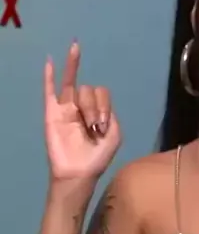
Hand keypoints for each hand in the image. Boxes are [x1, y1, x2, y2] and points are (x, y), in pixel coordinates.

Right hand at [44, 41, 121, 181]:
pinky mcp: (51, 114)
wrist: (80, 172)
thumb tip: (102, 106)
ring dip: (86, 105)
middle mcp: (81, 105)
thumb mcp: (115, 134)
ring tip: (88, 125)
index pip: (101, 92)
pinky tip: (50, 60)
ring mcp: (65, 108)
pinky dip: (49, 76)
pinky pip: (49, 90)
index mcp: (96, 109)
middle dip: (95, 106)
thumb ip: (111, 115)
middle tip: (97, 126)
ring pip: (74, 88)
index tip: (105, 125)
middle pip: (88, 89)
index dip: (105, 105)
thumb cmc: (98, 155)